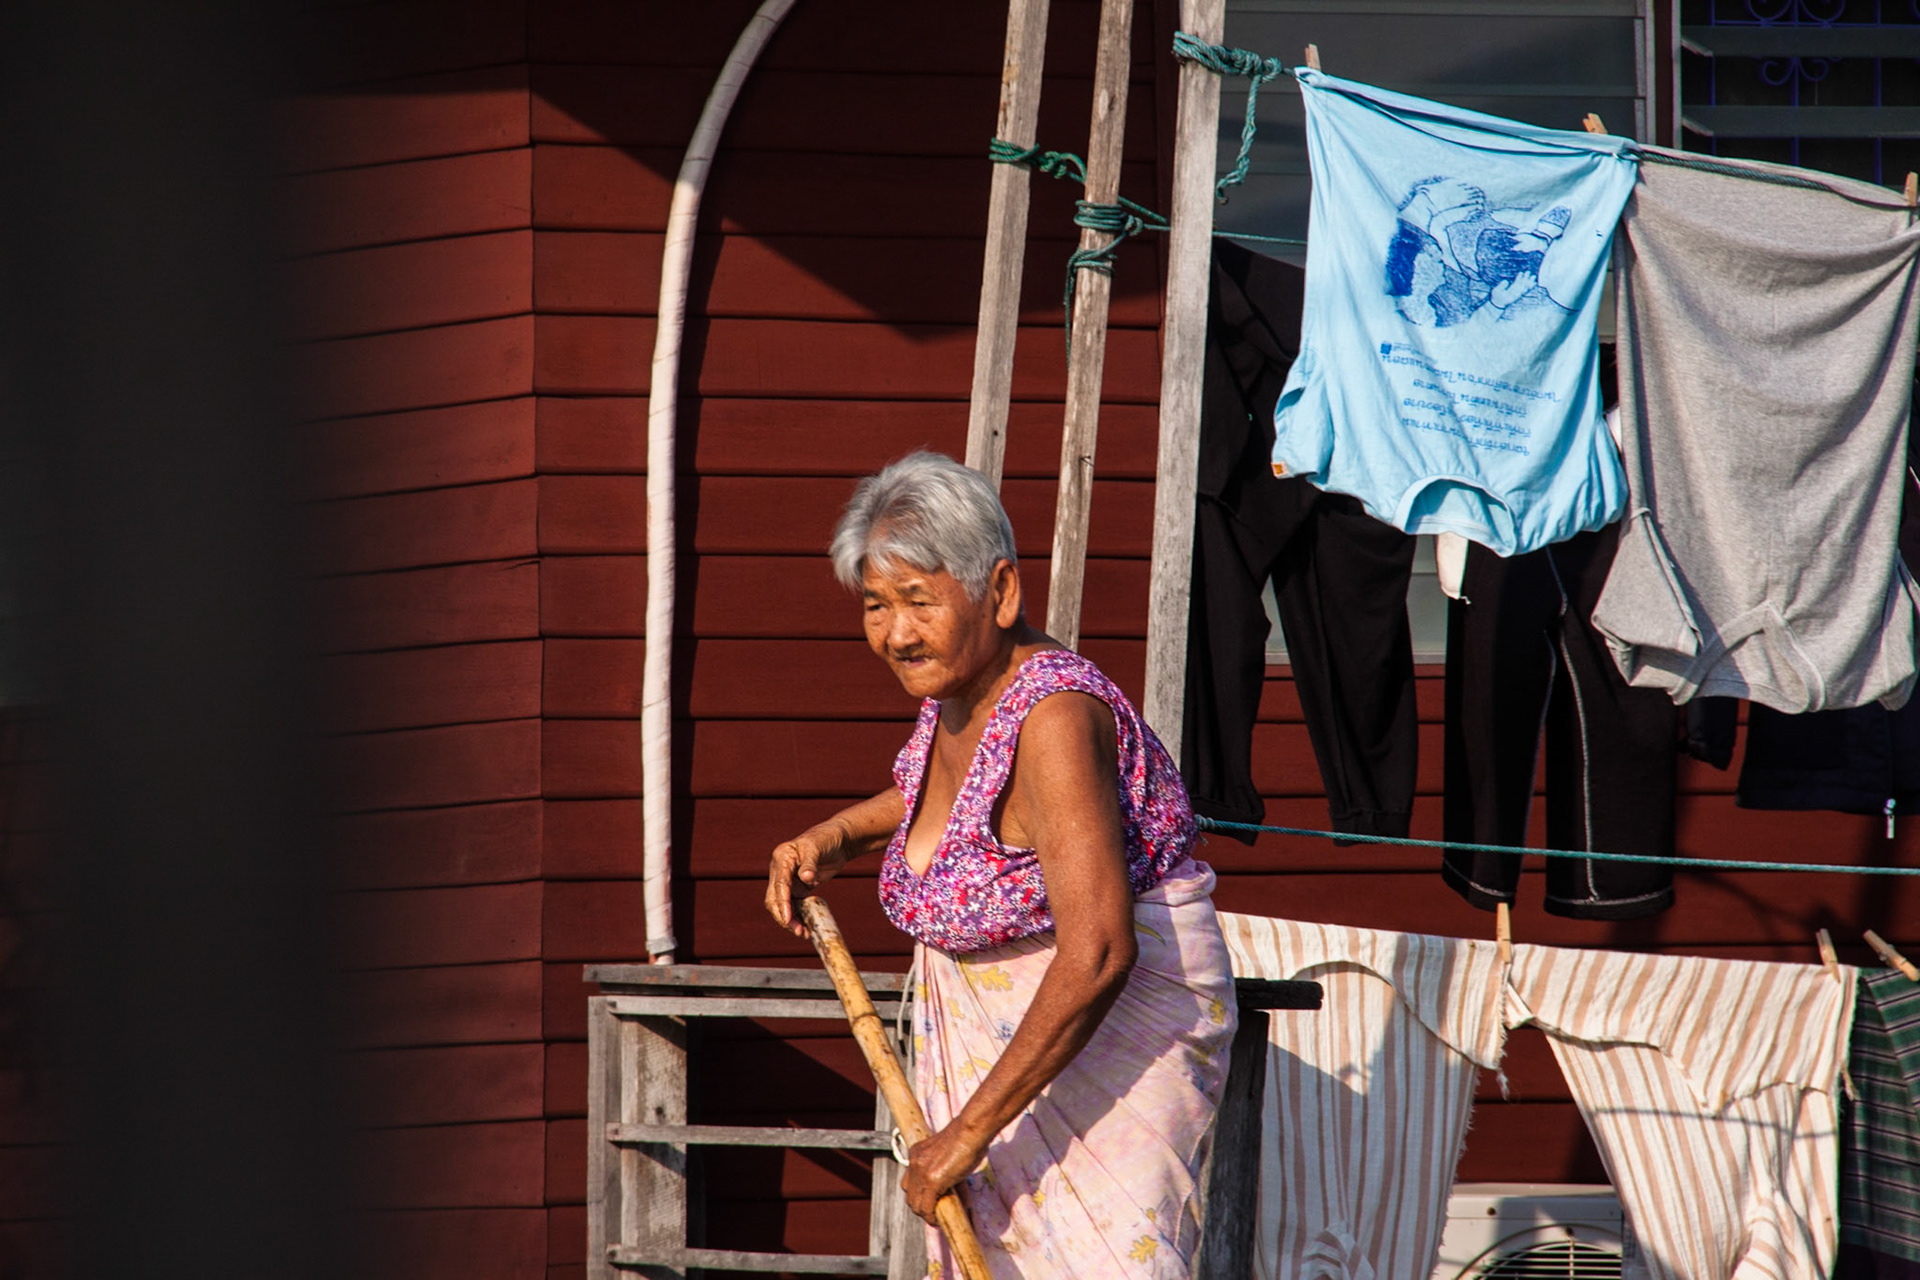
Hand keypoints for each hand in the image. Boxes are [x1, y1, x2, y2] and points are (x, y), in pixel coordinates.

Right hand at [764, 820, 851, 936]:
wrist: (839, 839)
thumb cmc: (827, 838)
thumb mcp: (818, 848)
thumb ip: (811, 864)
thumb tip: (806, 878)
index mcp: (782, 857)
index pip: (779, 883)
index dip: (782, 902)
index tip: (787, 918)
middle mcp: (781, 869)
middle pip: (775, 898)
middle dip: (784, 916)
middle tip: (798, 931)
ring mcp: (789, 879)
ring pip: (783, 905)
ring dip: (790, 920)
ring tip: (803, 933)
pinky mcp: (798, 887)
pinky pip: (794, 905)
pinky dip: (798, 916)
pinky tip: (806, 927)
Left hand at [901, 1124, 985, 1223]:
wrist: (971, 1130)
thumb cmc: (968, 1138)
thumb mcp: (950, 1154)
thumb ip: (946, 1172)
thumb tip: (952, 1193)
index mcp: (917, 1153)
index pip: (909, 1181)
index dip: (918, 1194)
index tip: (929, 1201)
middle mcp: (915, 1162)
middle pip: (909, 1194)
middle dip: (920, 1206)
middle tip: (933, 1212)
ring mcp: (921, 1172)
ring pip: (914, 1203)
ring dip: (924, 1214)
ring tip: (936, 1217)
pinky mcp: (932, 1181)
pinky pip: (926, 1207)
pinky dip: (930, 1217)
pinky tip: (938, 1219)